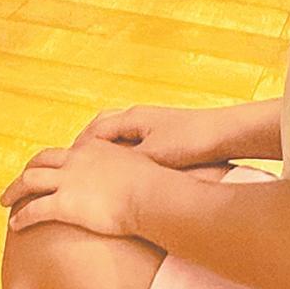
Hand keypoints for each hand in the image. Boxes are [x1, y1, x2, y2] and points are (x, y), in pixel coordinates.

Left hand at [0, 138, 165, 236]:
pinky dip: (22, 216)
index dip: (53, 161)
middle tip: (19, 181)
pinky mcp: (63, 204)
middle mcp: (75, 159)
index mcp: (92, 148)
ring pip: (29, 181)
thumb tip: (141, 178)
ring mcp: (67, 180)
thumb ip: (131, 169)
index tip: (48, 170)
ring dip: (14, 190)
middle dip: (27, 170)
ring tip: (4, 201)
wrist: (150, 195)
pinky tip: (15, 225)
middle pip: (41, 161)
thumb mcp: (141, 166)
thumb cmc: (153, 185)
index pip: (65, 152)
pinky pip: (34, 209)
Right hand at [74, 103, 236, 170]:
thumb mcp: (153, 154)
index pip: (95, 130)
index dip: (79, 148)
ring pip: (116, 133)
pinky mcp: (162, 133)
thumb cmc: (189, 141)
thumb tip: (102, 172)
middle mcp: (138, 116)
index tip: (66, 165)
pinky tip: (120, 168)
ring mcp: (150, 123)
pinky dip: (118, 150)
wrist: (223, 134)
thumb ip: (126, 161)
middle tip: (71, 163)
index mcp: (132, 117)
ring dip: (102, 147)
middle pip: (101, 126)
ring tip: (90, 166)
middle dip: (85, 144)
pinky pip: (130, 140)